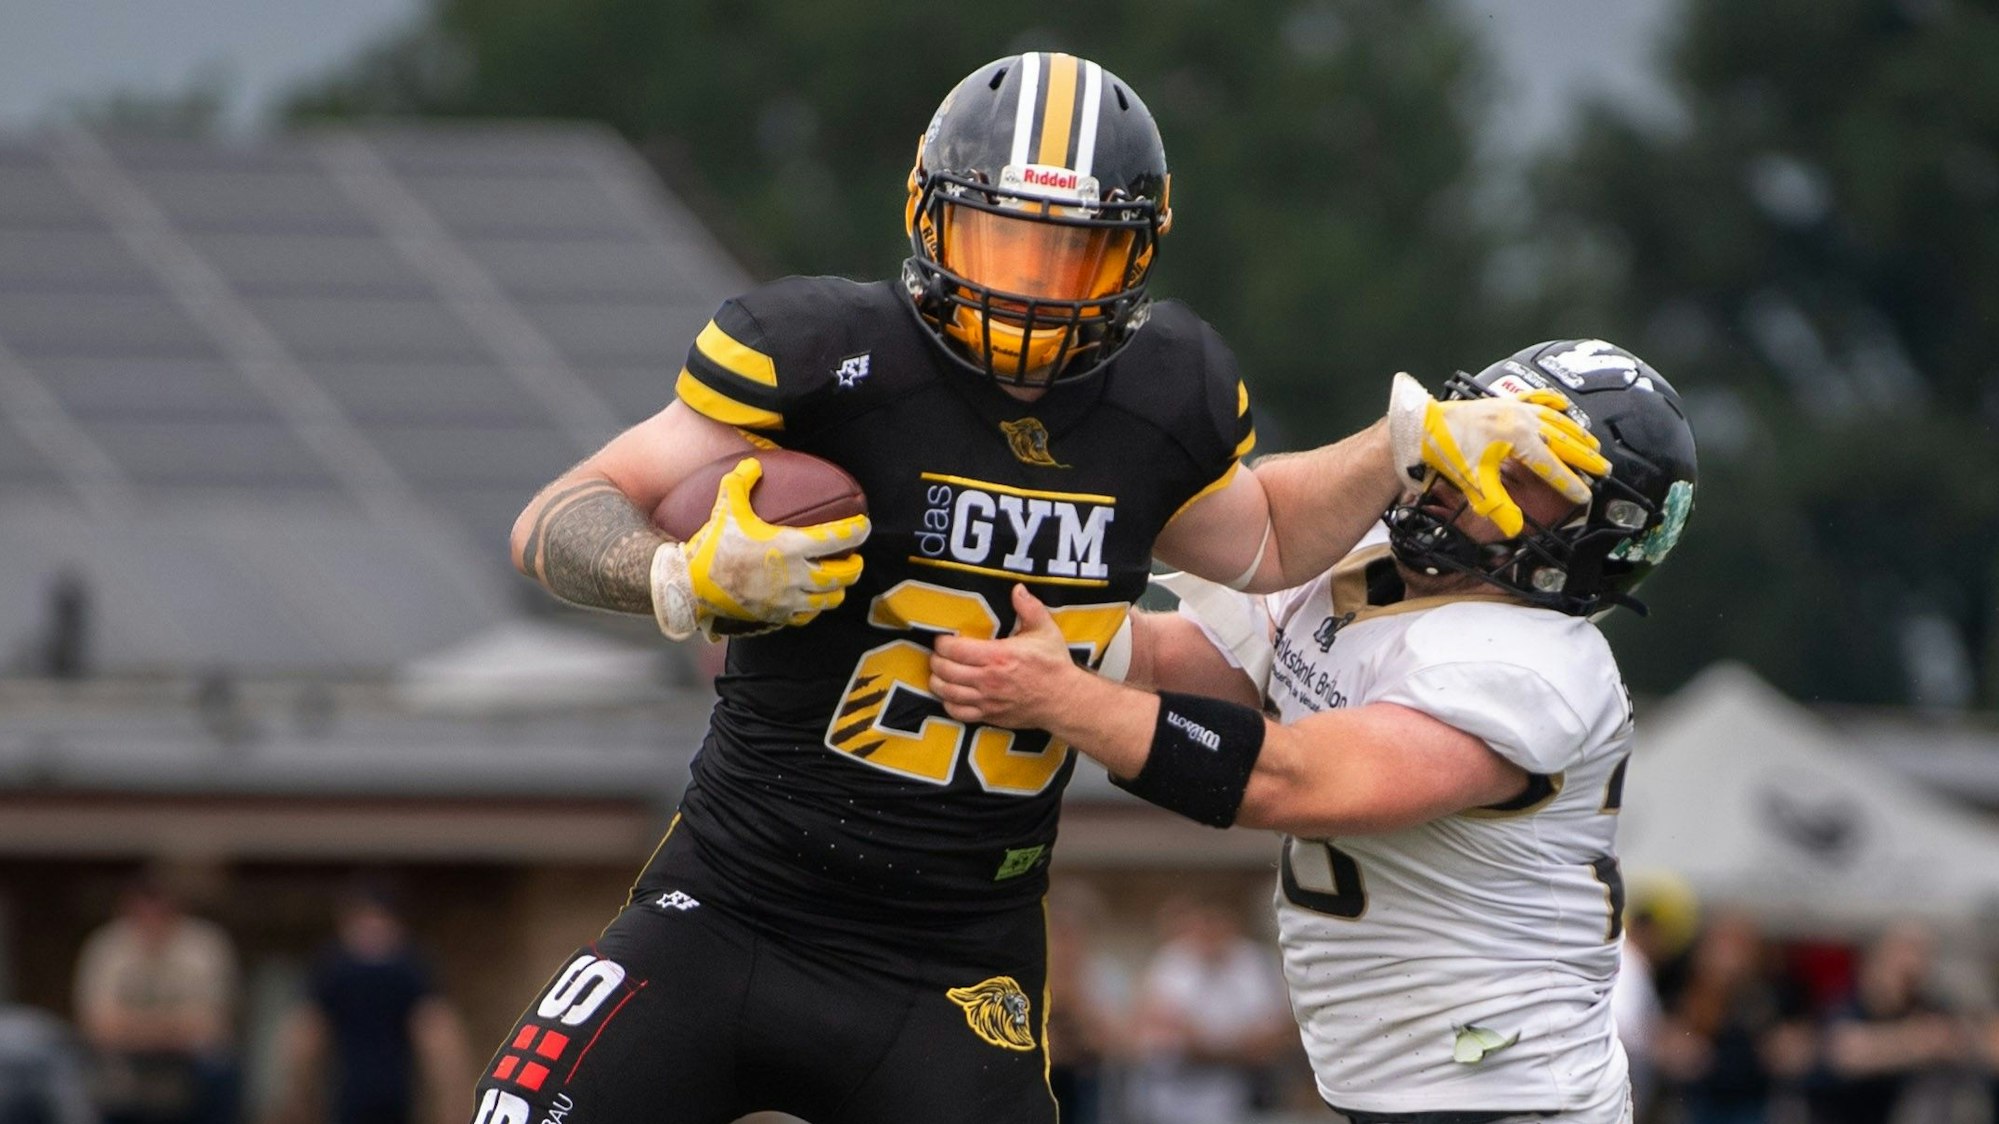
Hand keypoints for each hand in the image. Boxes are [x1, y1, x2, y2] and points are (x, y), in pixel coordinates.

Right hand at [650, 457, 868, 639]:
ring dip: (839, 588)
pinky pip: (809, 615)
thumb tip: (754, 463)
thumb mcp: (726, 508)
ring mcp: (789, 600)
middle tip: (854, 557)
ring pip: (831, 599)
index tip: (864, 525)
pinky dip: (817, 607)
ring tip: (838, 579)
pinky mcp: (779, 617)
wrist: (692, 586)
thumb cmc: (713, 546)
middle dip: (855, 565)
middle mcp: (796, 576)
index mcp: (790, 547)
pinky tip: (814, 599)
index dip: (857, 531)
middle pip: (844, 574)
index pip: (837, 539)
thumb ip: (740, 482)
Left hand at [932, 585, 1084, 727]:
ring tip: (940, 673)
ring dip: (938, 681)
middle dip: (937, 660)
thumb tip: (1017, 588)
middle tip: (939, 654)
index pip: (955, 649)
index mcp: (998, 656)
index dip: (942, 643)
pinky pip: (958, 713)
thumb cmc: (1053, 664)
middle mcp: (988, 679)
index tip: (943, 639)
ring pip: (947, 692)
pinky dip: (948, 704)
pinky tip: (951, 695)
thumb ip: (1029, 607)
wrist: (1064, 699)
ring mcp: (987, 700)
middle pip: (945, 670)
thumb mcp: (1045, 630)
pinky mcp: (989, 716)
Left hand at [1386, 372, 1610, 536]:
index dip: (1570, 483)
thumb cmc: (1449, 451)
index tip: (1585, 495)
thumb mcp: (1474, 483)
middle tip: (1604, 468)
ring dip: (1575, 432)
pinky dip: (1551, 402)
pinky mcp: (1504, 402)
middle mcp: (1522, 420)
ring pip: (1555, 419)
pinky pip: (1535, 399)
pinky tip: (1563, 405)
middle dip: (1585, 456)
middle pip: (1563, 440)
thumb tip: (1516, 529)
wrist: (1424, 425)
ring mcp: (1514, 408)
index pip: (1552, 466)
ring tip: (1592, 444)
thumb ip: (1498, 507)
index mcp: (1519, 440)